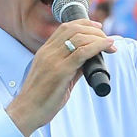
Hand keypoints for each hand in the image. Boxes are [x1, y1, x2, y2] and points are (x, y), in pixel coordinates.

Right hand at [5, 19, 117, 136]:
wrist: (26, 112)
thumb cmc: (41, 98)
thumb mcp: (57, 77)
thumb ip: (72, 66)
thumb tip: (89, 60)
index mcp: (45, 52)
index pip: (65, 28)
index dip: (84, 24)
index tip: (98, 27)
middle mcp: (48, 52)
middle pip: (74, 28)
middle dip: (94, 30)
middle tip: (108, 39)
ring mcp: (53, 60)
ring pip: (79, 37)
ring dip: (99, 38)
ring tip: (111, 45)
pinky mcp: (60, 71)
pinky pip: (83, 52)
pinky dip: (98, 46)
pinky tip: (108, 46)